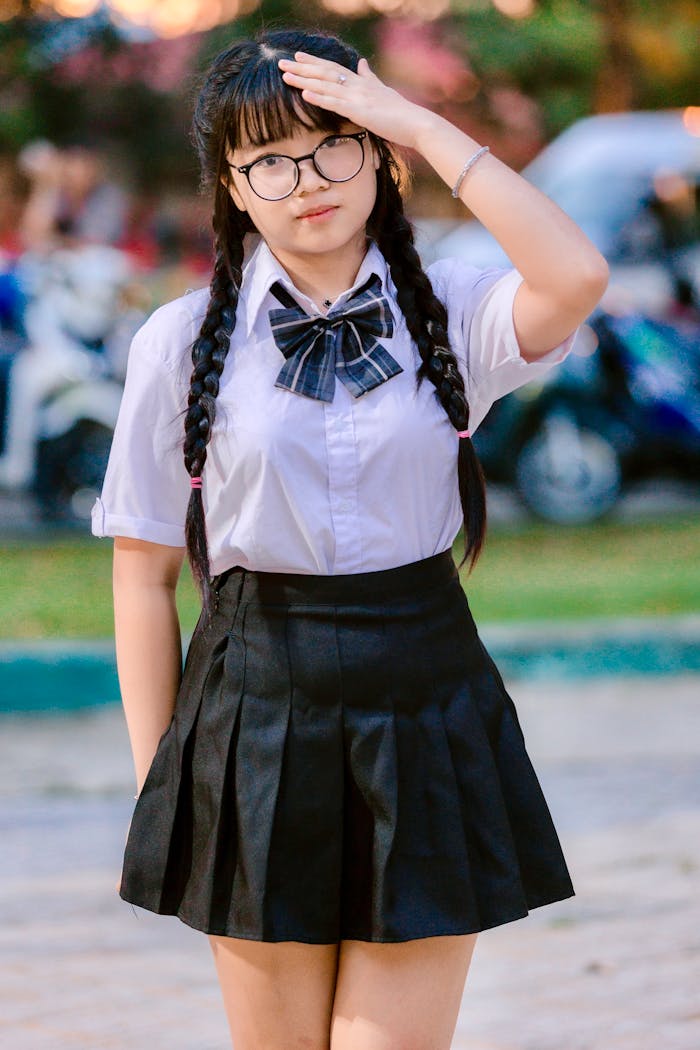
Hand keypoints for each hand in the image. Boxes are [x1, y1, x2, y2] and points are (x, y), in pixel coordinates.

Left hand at [278, 52, 432, 150]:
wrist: (416, 124)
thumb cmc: (401, 113)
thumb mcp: (384, 91)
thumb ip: (370, 77)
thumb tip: (362, 63)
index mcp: (361, 82)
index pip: (333, 68)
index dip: (314, 62)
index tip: (298, 56)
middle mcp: (357, 85)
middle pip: (325, 73)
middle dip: (302, 68)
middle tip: (282, 63)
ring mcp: (358, 97)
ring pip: (326, 86)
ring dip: (304, 80)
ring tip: (285, 75)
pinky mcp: (360, 112)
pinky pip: (335, 104)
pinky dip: (319, 98)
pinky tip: (305, 94)